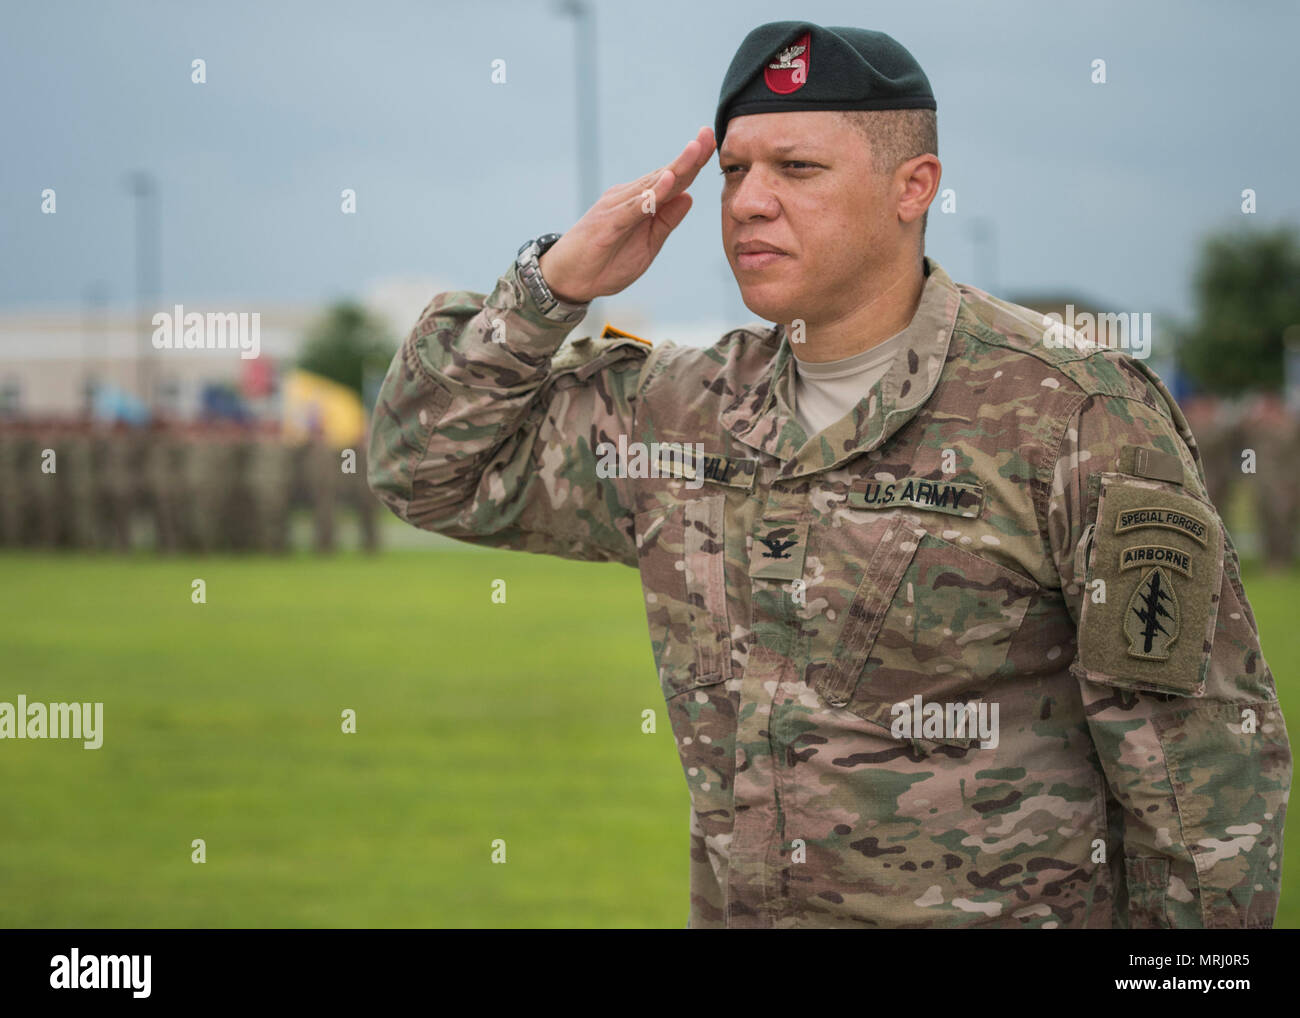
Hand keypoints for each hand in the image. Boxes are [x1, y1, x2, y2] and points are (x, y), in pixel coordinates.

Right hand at [538, 126, 715, 302]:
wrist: (568, 279)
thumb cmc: (605, 262)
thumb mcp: (647, 245)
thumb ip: (665, 221)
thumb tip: (688, 196)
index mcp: (640, 203)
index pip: (672, 180)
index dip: (692, 163)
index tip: (711, 142)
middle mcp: (628, 198)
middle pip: (664, 175)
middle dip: (688, 156)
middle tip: (708, 134)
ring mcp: (617, 208)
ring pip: (651, 186)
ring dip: (675, 168)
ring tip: (695, 150)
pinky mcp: (607, 224)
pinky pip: (633, 208)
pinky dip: (651, 195)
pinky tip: (667, 182)